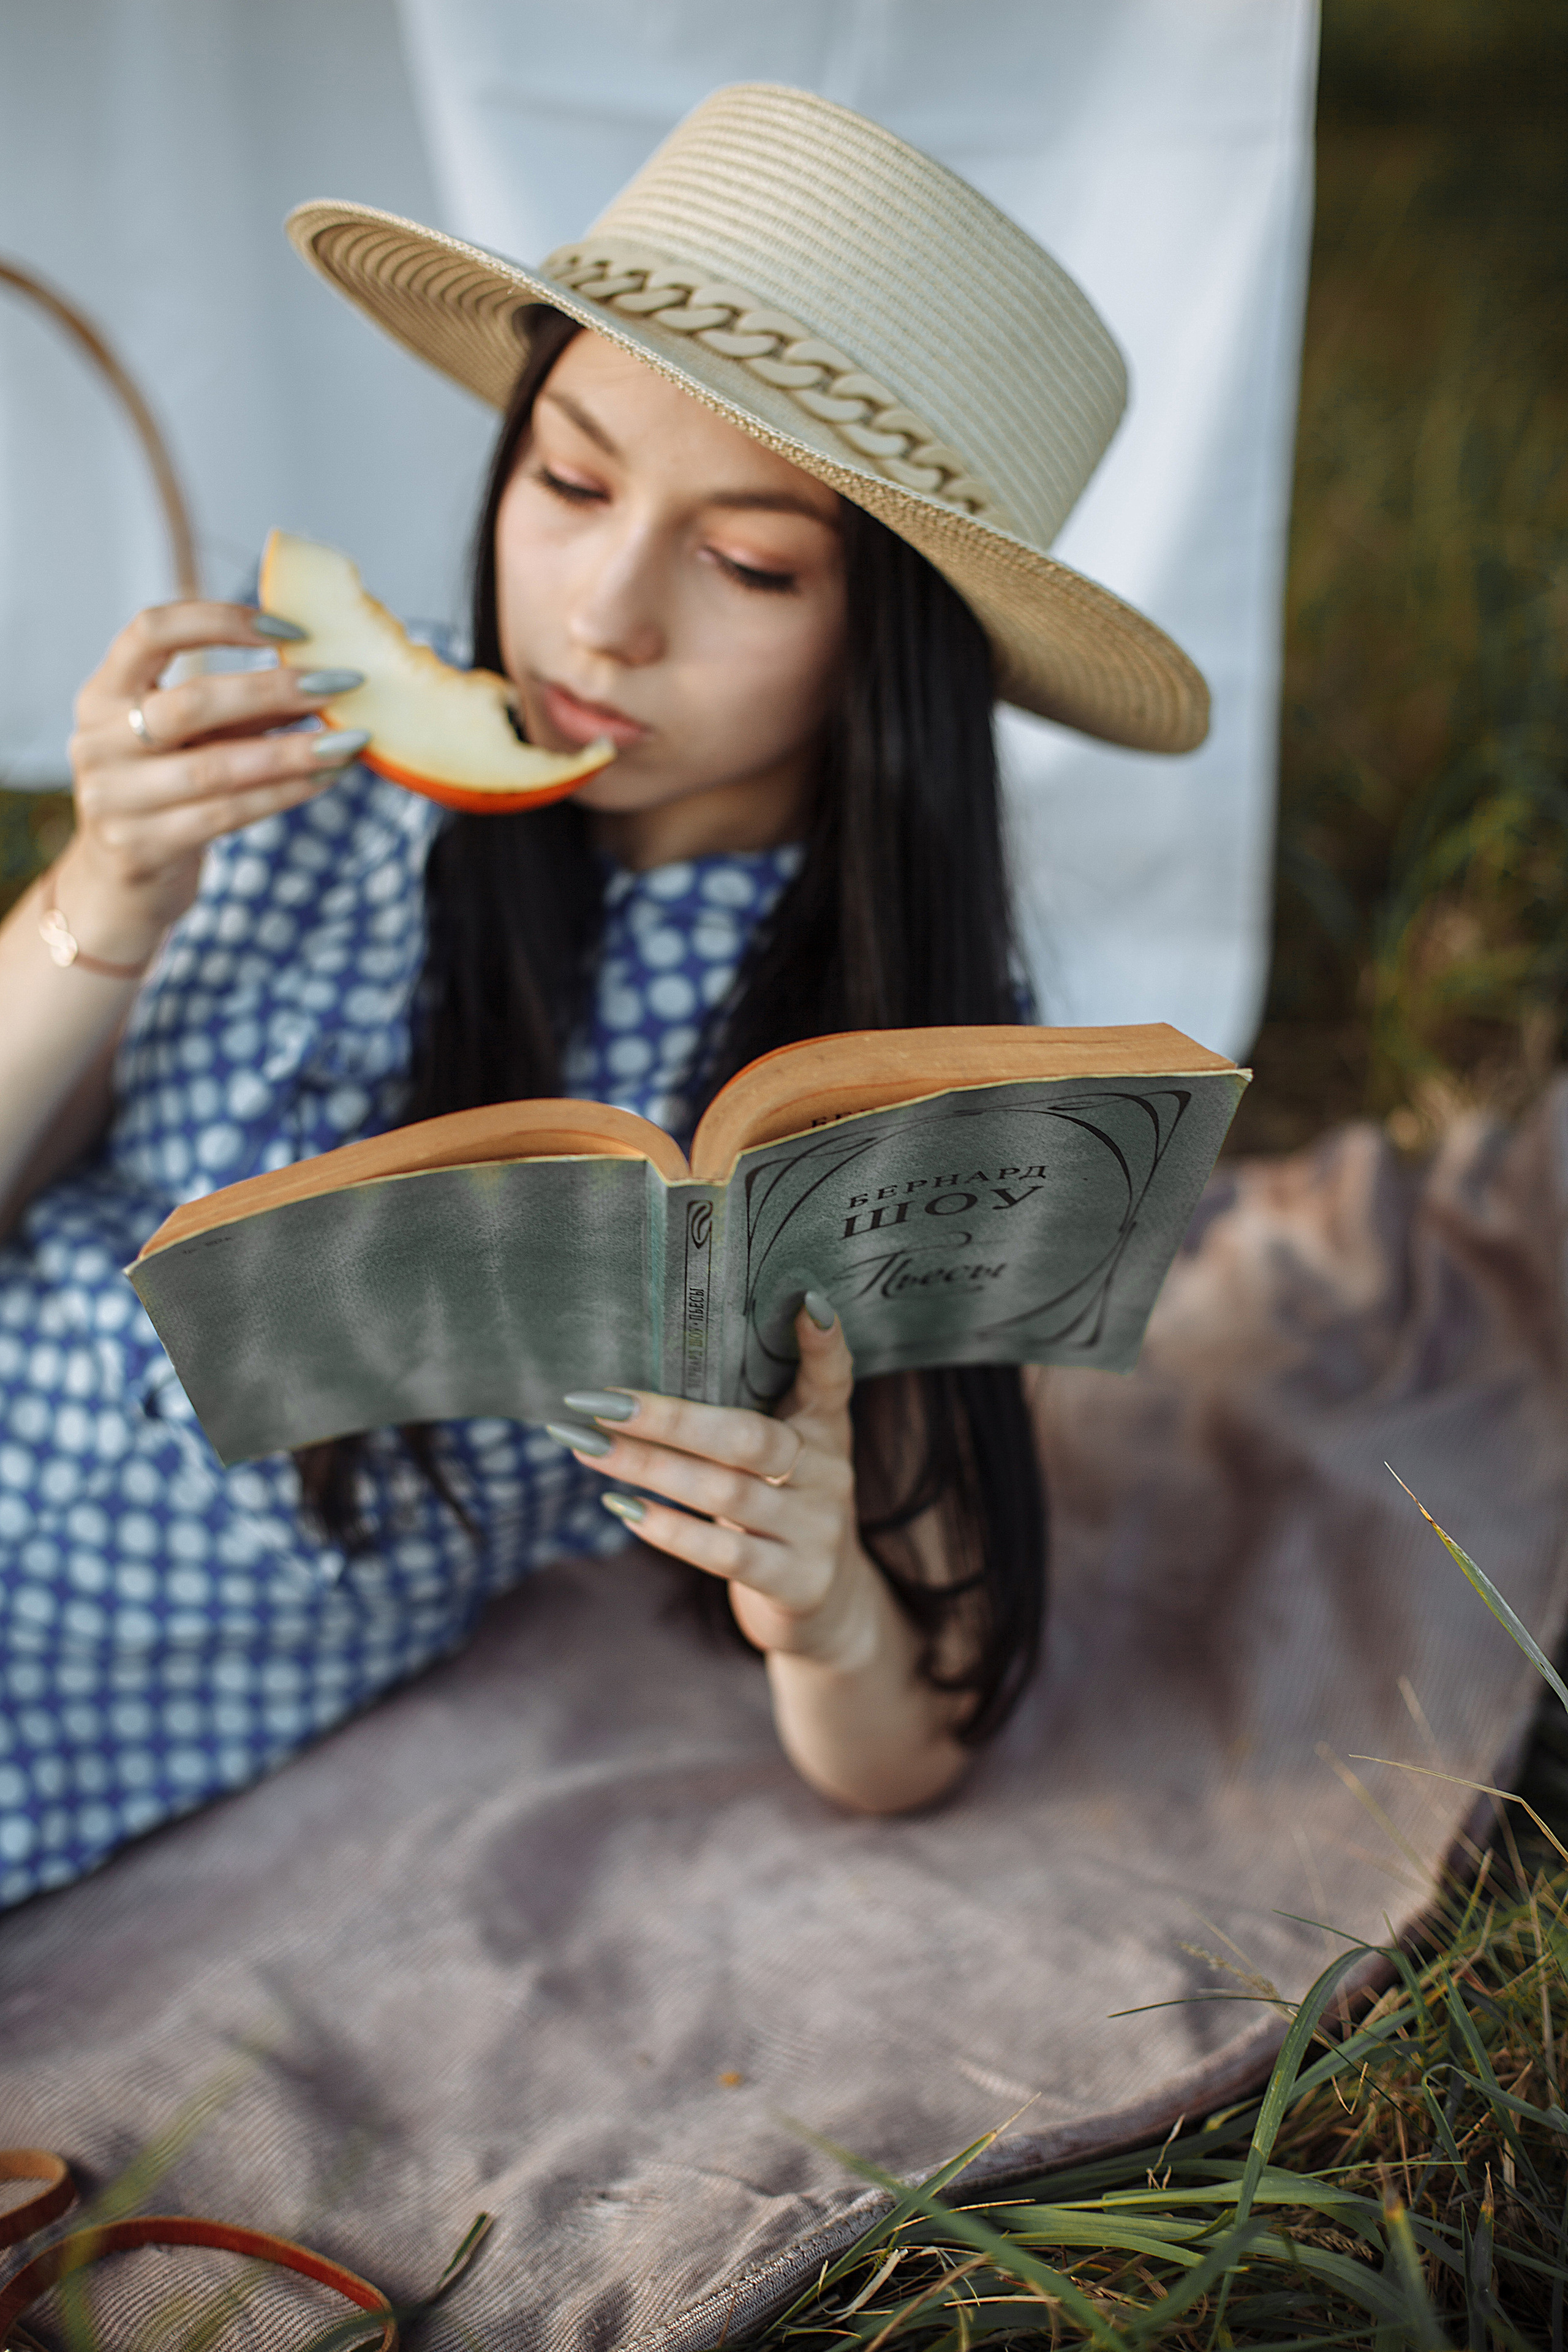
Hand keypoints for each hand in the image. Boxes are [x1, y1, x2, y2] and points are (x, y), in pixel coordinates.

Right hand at [61, 600, 368, 965]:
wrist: (120, 885)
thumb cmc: (166, 794)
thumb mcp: (191, 740)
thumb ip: (242, 707)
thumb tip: (323, 671)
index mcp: (103, 693)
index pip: (151, 630)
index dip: (220, 620)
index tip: (289, 629)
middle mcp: (98, 741)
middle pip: (192, 702)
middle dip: (273, 689)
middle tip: (341, 683)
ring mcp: (114, 798)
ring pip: (216, 767)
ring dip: (292, 751)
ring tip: (349, 741)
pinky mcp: (140, 848)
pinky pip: (226, 815)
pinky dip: (283, 794)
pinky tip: (325, 779)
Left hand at [549, 1294, 882, 1669]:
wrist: (827, 1604)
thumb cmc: (779, 1507)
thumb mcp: (780, 1456)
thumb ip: (741, 1414)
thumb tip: (640, 1375)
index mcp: (826, 1428)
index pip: (832, 1378)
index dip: (823, 1343)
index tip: (806, 1298)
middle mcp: (829, 1472)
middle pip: (747, 1437)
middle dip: (667, 1419)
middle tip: (598, 1401)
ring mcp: (816, 1529)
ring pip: (724, 1492)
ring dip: (647, 1469)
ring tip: (586, 1448)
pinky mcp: (798, 1581)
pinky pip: (725, 1553)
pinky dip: (669, 1530)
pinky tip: (622, 1507)